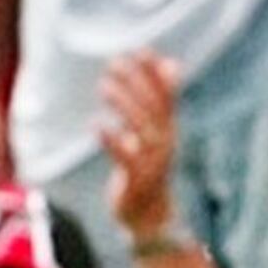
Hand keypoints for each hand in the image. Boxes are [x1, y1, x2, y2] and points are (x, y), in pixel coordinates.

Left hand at [98, 52, 182, 239]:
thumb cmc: (150, 168)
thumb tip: (172, 63)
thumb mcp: (159, 133)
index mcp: (169, 130)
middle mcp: (165, 143)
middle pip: (153, 109)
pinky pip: (125, 157)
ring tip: (104, 86)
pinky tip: (95, 124)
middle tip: (115, 63)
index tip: (143, 51)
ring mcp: (153, 162)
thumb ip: (163, 100)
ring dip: (124, 105)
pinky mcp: (137, 180)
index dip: (156, 74)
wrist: (151, 216)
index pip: (167, 97)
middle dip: (136, 83)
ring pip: (141, 129)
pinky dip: (112, 140)